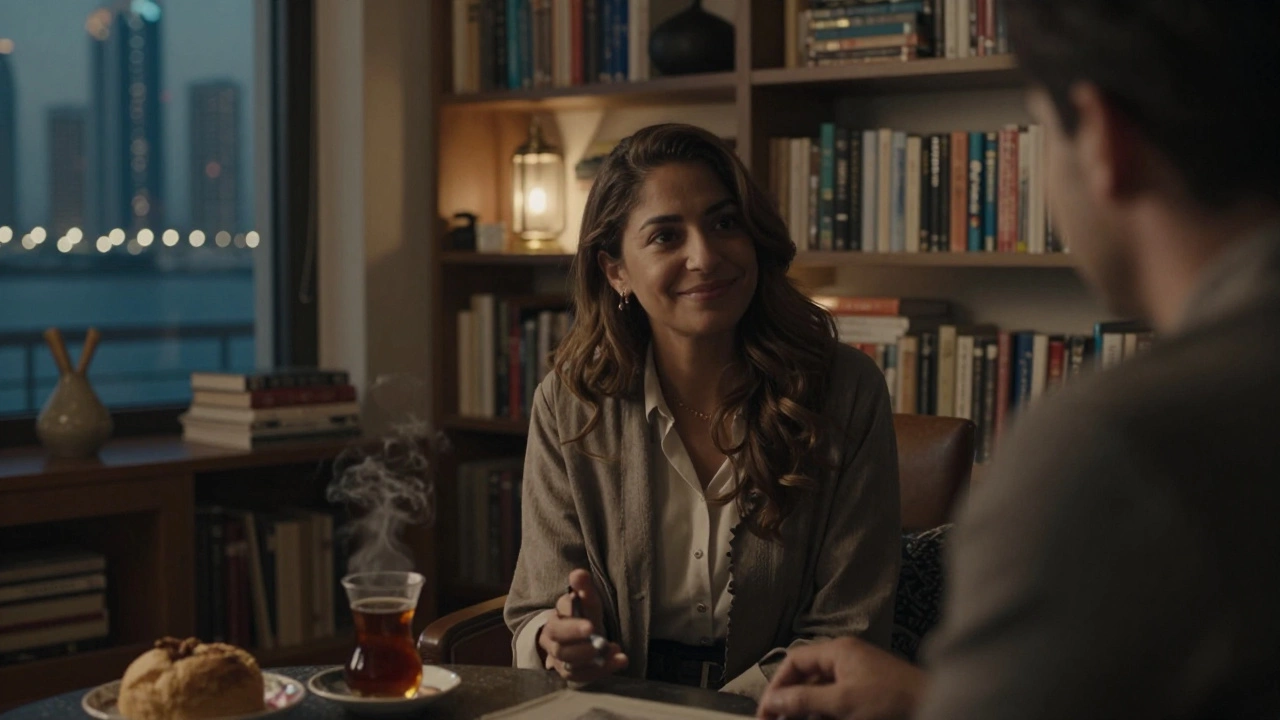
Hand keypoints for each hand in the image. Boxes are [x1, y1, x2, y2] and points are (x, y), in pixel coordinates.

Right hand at [537, 569, 627, 682]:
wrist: (579, 638)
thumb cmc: (583, 616)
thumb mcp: (587, 601)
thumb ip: (584, 588)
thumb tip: (578, 573)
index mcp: (555, 618)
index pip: (559, 618)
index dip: (572, 620)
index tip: (588, 621)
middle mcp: (552, 640)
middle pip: (560, 645)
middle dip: (578, 642)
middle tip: (598, 638)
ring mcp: (559, 660)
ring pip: (569, 663)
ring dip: (592, 658)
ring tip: (613, 649)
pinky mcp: (570, 674)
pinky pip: (582, 676)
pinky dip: (601, 670)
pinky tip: (619, 660)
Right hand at [756, 637, 924, 719]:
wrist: (934, 707)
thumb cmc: (892, 701)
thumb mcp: (841, 703)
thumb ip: (804, 700)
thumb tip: (774, 700)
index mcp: (838, 651)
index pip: (794, 662)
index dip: (777, 686)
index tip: (767, 712)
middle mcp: (846, 659)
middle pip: (807, 679)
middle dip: (792, 703)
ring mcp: (859, 676)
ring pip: (822, 693)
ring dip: (810, 712)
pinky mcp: (869, 693)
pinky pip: (839, 702)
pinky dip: (828, 714)